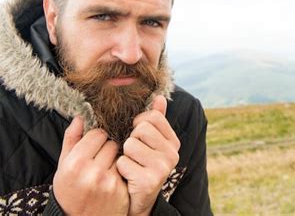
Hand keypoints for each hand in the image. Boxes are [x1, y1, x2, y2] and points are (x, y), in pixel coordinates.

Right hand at [53, 116, 128, 214]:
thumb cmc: (70, 191)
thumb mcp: (63, 166)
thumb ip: (71, 139)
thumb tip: (80, 117)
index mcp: (75, 164)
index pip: (98, 134)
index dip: (97, 138)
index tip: (94, 145)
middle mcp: (92, 172)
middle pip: (111, 143)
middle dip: (107, 147)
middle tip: (101, 158)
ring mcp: (109, 182)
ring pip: (121, 155)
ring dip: (116, 158)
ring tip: (106, 168)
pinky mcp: (121, 190)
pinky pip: (126, 169)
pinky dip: (122, 171)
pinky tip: (112, 179)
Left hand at [116, 95, 180, 215]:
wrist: (138, 198)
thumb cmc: (141, 164)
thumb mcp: (150, 141)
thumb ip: (156, 119)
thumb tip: (160, 96)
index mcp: (173, 141)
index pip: (153, 117)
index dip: (139, 123)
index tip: (138, 134)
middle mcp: (172, 154)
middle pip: (141, 129)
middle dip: (131, 139)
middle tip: (135, 153)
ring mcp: (163, 168)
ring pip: (130, 145)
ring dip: (125, 154)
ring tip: (132, 164)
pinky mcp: (149, 181)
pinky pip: (123, 162)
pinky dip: (120, 168)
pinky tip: (128, 176)